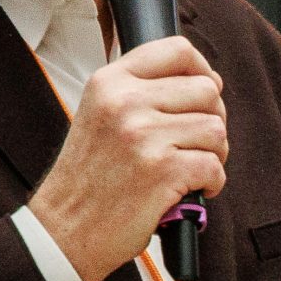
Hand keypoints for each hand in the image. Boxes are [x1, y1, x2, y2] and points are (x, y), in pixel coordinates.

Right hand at [28, 36, 227, 280]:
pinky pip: (215, 166)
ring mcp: (144, 136)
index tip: (206, 91)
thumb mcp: (101, 115)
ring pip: (216, 129)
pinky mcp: (163, 170)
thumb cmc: (90, 178)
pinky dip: (212, 182)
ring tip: (189, 169)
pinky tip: (190, 190)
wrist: (65, 230)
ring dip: (214, 154)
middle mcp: (125, 102)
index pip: (177, 50)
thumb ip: (140, 92)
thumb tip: (205, 79)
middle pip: (207, 90)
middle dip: (213, 119)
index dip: (203, 70)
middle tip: (195, 144)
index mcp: (109, 82)